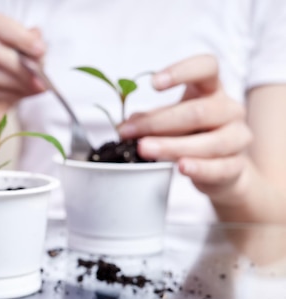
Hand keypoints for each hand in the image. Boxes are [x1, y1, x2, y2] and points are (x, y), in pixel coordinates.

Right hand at [0, 13, 46, 128]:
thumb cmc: (9, 82)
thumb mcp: (26, 64)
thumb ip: (32, 52)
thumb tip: (38, 46)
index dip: (18, 35)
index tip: (40, 50)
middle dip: (19, 64)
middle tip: (40, 77)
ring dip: (15, 81)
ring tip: (34, 88)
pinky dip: (7, 95)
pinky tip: (20, 96)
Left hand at [118, 54, 252, 202]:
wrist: (219, 168)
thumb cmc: (190, 135)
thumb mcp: (168, 121)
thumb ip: (149, 120)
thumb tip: (125, 127)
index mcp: (211, 89)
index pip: (206, 67)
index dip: (181, 72)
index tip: (154, 84)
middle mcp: (229, 109)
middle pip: (199, 112)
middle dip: (158, 123)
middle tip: (129, 132)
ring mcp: (237, 137)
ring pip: (209, 142)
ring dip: (172, 146)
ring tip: (145, 150)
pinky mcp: (237, 165)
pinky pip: (220, 167)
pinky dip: (199, 168)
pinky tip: (181, 167)